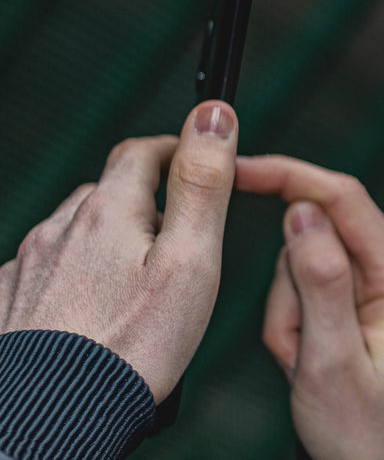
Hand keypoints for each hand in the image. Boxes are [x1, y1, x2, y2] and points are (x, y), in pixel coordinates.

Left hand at [0, 101, 238, 401]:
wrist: (55, 418)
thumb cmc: (134, 346)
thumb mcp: (192, 259)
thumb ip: (202, 182)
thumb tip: (214, 114)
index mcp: (109, 211)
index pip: (144, 150)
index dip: (177, 150)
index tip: (201, 166)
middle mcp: (59, 229)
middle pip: (109, 192)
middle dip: (145, 203)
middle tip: (179, 242)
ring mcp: (26, 267)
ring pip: (75, 233)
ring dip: (106, 242)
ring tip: (136, 287)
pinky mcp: (6, 304)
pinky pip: (42, 272)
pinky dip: (70, 278)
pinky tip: (90, 311)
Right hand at [235, 155, 383, 459]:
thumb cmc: (360, 433)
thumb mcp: (328, 360)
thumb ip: (318, 279)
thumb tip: (303, 207)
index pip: (343, 197)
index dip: (289, 175)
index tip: (236, 169)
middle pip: (319, 235)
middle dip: (287, 288)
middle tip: (293, 349)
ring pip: (309, 268)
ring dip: (290, 316)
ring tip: (305, 367)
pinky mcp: (375, 305)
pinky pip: (317, 294)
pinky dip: (298, 327)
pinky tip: (310, 365)